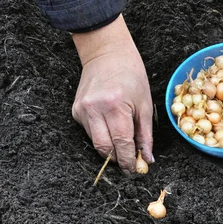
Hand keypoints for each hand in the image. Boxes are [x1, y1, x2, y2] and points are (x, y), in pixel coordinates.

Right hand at [72, 15, 152, 172]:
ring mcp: (82, 110)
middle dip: (118, 160)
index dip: (128, 161)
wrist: (106, 52)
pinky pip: (90, 133)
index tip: (134, 171)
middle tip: (128, 164)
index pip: (121, 143)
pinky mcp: (76, 111)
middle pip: (104, 149)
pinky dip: (101, 135)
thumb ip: (145, 134)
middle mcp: (95, 109)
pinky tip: (109, 124)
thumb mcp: (144, 103)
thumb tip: (147, 159)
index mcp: (115, 105)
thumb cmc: (131, 74)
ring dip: (110, 148)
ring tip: (121, 142)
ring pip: (96, 143)